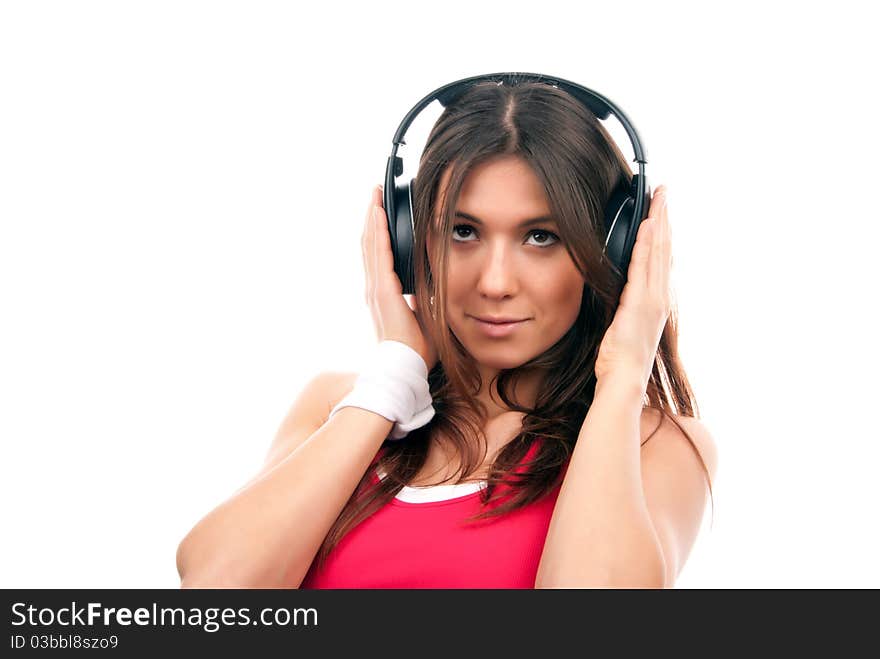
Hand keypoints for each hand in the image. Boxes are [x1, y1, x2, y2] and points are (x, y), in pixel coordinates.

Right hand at [362, 184, 438, 371]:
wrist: (407, 366)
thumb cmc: (417, 348)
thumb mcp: (425, 314)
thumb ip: (426, 299)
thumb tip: (438, 286)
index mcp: (384, 294)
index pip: (379, 256)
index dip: (378, 234)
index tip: (381, 214)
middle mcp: (375, 288)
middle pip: (370, 244)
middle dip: (373, 218)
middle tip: (375, 195)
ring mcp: (376, 288)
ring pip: (371, 244)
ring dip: (373, 218)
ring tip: (375, 196)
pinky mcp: (382, 289)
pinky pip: (378, 253)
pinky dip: (377, 231)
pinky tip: (378, 214)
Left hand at [594, 185, 671, 392]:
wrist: (623, 380)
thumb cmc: (618, 359)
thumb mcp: (621, 325)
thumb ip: (623, 304)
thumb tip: (615, 290)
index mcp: (654, 301)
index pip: (659, 259)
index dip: (661, 232)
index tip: (660, 209)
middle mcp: (659, 297)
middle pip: (664, 249)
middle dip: (664, 218)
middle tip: (663, 192)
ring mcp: (653, 299)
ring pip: (658, 252)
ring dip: (659, 223)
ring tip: (659, 198)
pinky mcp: (643, 303)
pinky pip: (645, 267)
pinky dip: (649, 244)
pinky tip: (648, 225)